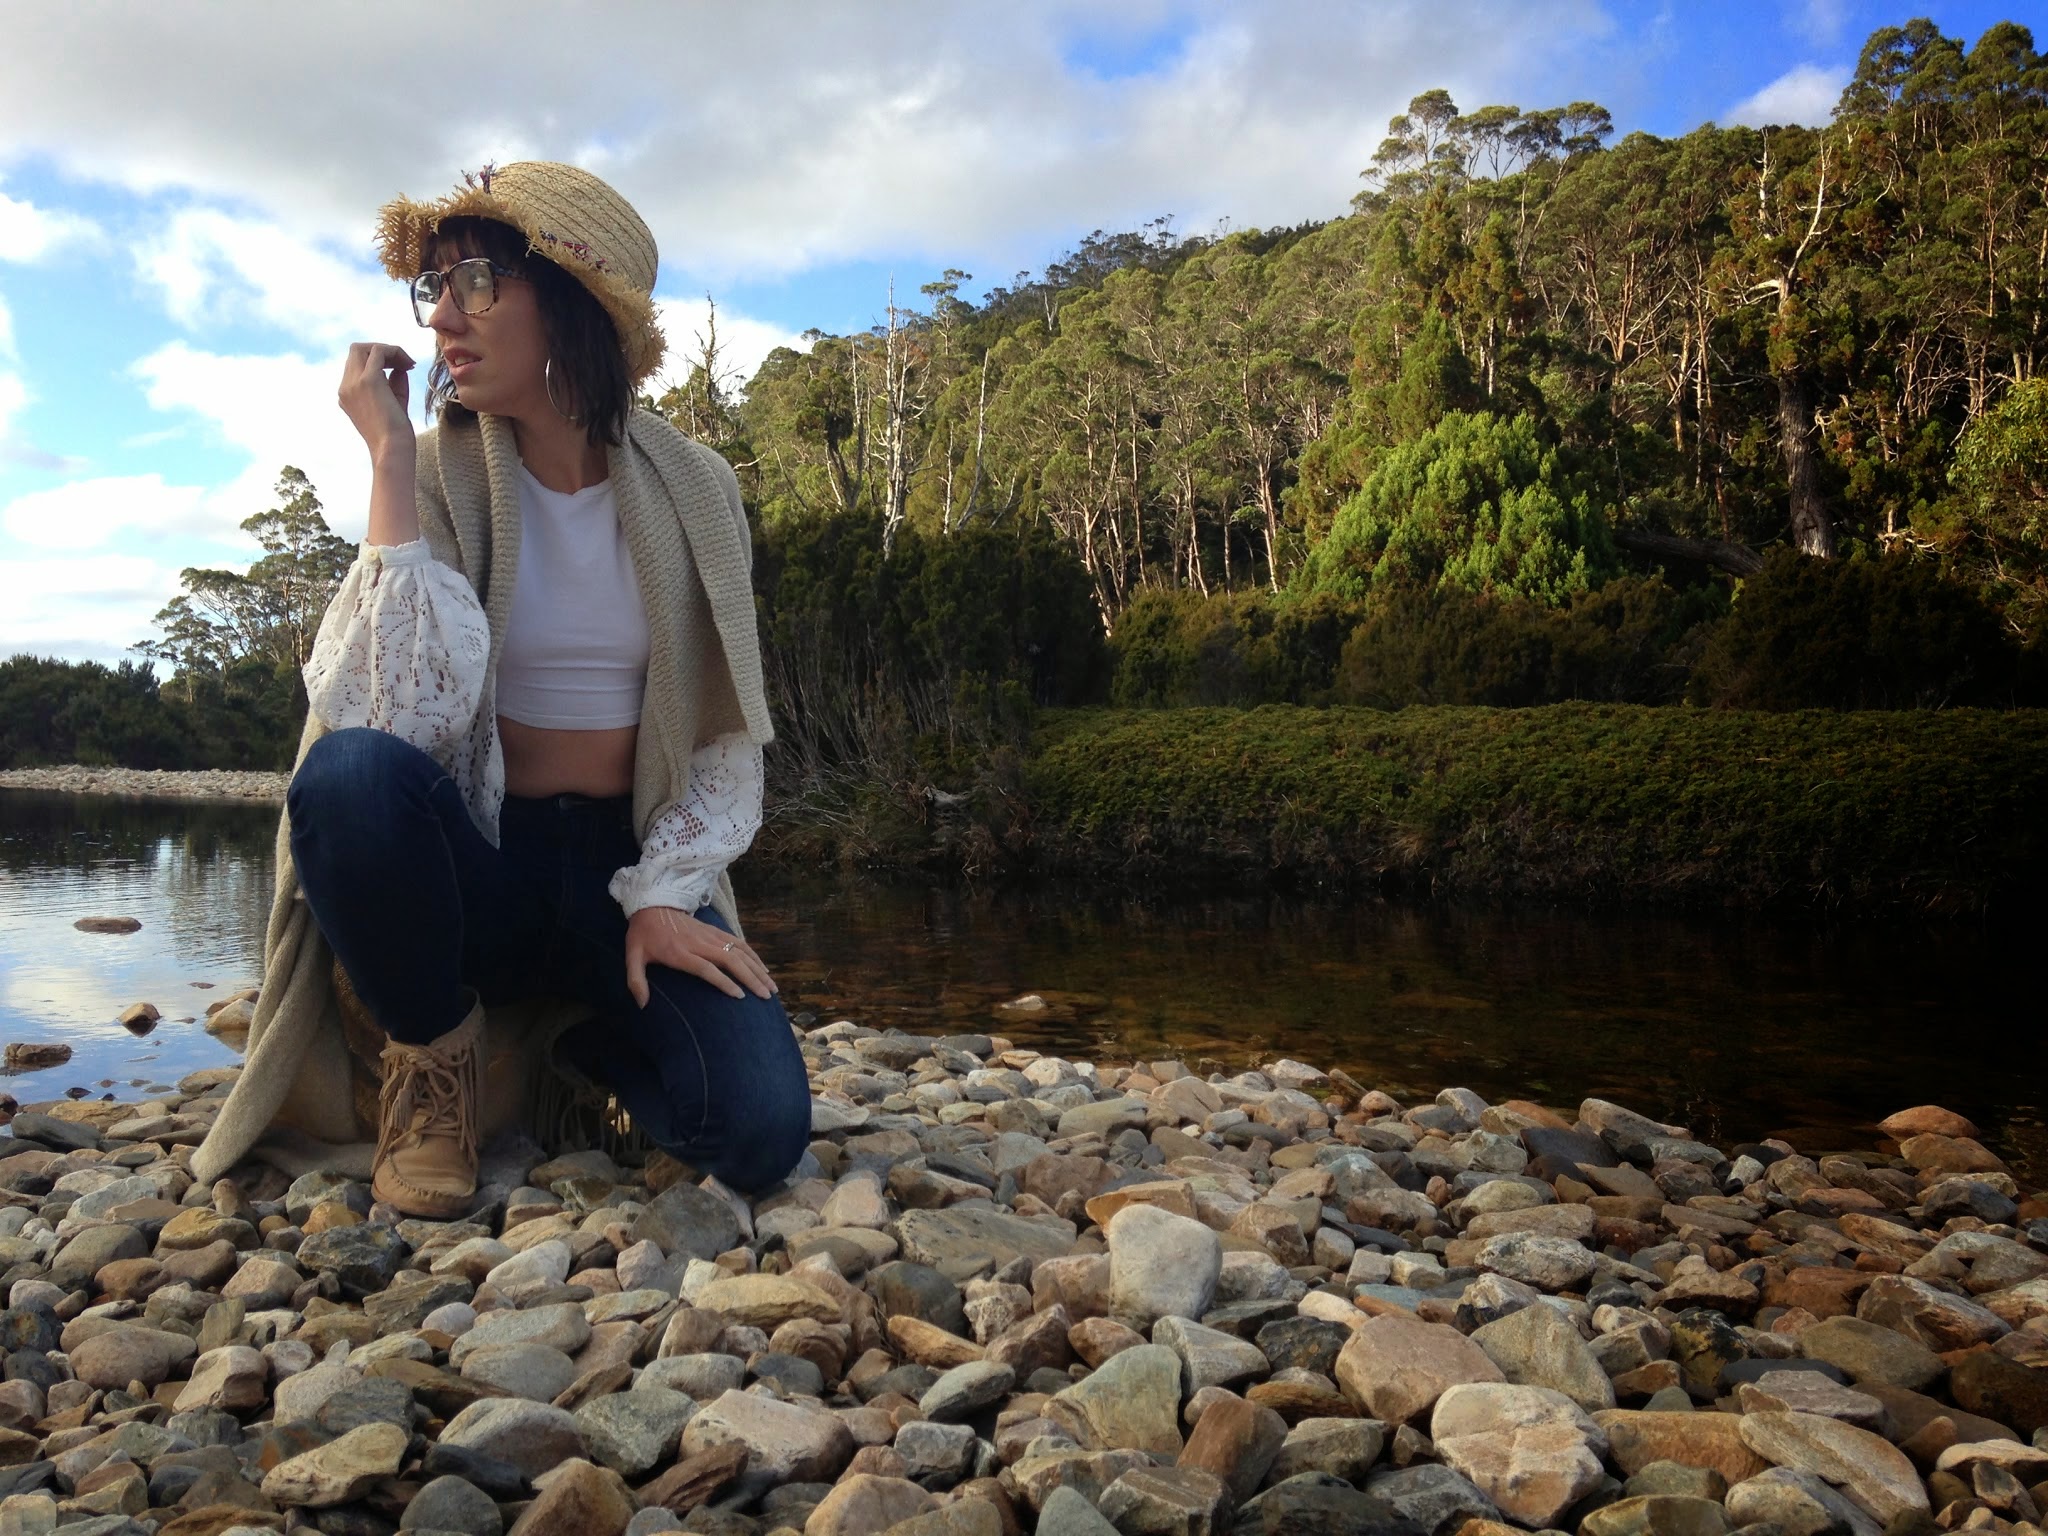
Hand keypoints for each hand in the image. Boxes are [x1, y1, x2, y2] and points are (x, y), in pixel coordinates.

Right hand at [338, 343, 415, 460]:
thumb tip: (400, 366)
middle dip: (382, 351)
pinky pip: (379, 351)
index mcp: (347, 395)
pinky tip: (409, 365)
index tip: (402, 369)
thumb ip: (394, 383)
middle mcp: (345, 387)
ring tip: (408, 364)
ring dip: (389, 351)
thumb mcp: (394, 403)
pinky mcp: (368, 380)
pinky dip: (395, 352)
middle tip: (405, 363)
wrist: (392, 450)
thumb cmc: (395, 434)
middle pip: (356, 351)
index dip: (379, 361)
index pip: (356, 364)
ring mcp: (353, 382)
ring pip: (364, 348)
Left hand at [625, 906, 777, 1006]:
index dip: (724, 982)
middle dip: (751, 978)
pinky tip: (764, 969)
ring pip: (740, 952)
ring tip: (771, 986)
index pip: (707, 969)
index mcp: (680, 953)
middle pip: (731, 961)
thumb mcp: (632, 956)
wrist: (652, 904)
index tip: (740, 996)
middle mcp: (700, 944)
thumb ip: (635, 981)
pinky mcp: (715, 931)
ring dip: (757, 969)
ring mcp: (710, 936)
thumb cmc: (643, 934)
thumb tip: (642, 1005)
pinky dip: (754, 956)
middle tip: (765, 996)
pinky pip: (739, 943)